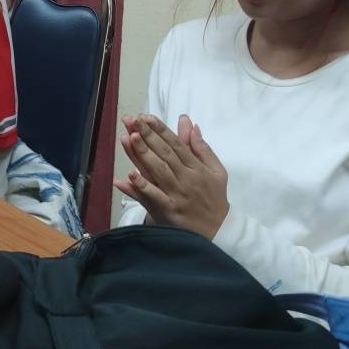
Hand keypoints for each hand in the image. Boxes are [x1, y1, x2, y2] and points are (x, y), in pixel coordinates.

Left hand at [113, 114, 228, 238]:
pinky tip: (129, 175)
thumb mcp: (216, 171)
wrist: (219, 231)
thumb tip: (191, 125)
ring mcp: (176, 194)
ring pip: (158, 171)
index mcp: (196, 167)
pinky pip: (153, 197)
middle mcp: (186, 178)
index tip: (147, 117)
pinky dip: (141, 187)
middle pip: (165, 154)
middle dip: (149, 136)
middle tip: (134, 120)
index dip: (161, 129)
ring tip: (130, 137)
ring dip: (143, 154)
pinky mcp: (168, 210)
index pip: (176, 144)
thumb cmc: (214, 198)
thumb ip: (202, 148)